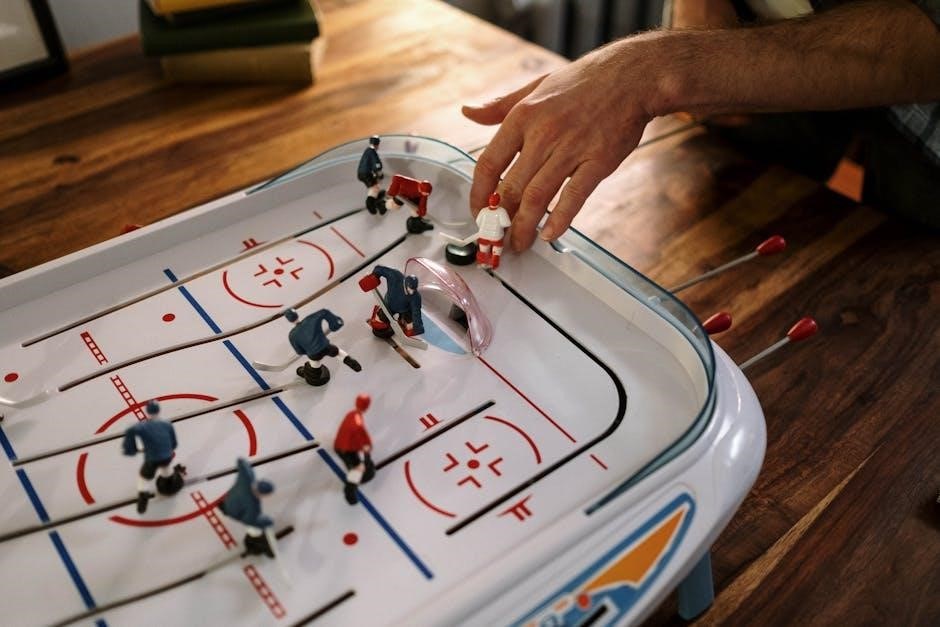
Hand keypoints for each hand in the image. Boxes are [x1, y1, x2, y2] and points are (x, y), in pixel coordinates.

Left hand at [462, 39, 656, 250]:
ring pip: (537, 198)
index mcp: (522, 116)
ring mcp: (571, 149)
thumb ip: (500, 106)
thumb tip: (468, 113)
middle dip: (500, 219)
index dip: (478, 194)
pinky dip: (559, 220)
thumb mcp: (535, 87)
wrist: (633, 76)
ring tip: (520, 243)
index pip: (488, 163)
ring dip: (524, 227)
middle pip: (510, 188)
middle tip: (498, 235)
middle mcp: (543, 134)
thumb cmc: (584, 82)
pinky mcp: (598, 162)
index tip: (479, 210)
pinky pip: (573, 197)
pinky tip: (549, 234)